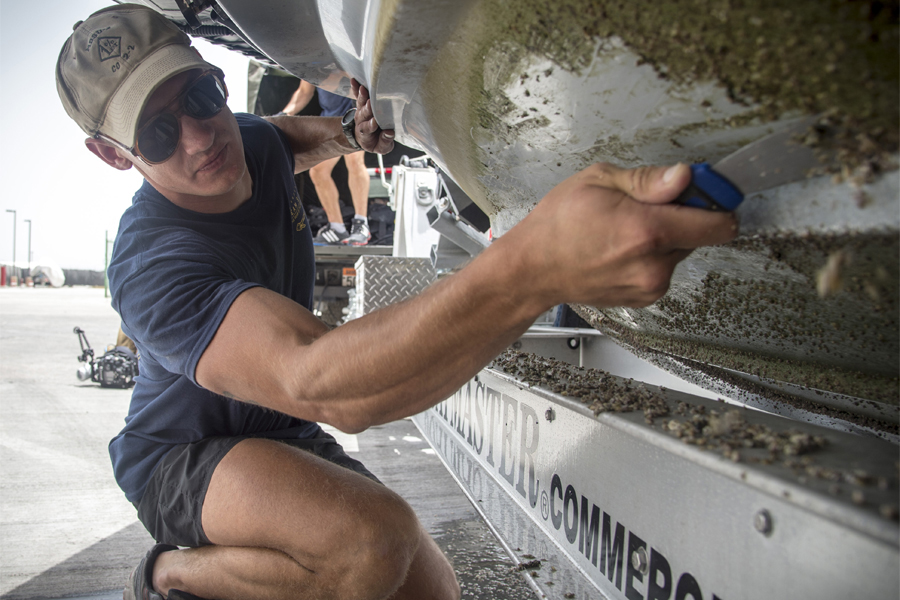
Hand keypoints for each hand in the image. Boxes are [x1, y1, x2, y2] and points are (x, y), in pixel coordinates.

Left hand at [350, 79, 393, 153]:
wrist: (364, 136)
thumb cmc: (375, 141)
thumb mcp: (381, 147)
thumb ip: (385, 142)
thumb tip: (389, 133)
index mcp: (366, 132)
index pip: (368, 128)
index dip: (372, 125)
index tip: (376, 122)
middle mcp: (362, 120)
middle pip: (364, 114)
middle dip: (367, 108)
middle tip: (370, 103)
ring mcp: (361, 111)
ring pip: (361, 103)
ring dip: (362, 96)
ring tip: (363, 89)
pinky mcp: (361, 104)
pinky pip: (357, 95)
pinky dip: (355, 88)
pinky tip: (354, 80)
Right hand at [501, 163, 738, 308]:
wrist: (532, 269)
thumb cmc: (557, 224)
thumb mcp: (598, 181)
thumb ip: (649, 180)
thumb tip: (685, 177)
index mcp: (647, 230)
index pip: (719, 224)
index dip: (716, 201)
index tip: (704, 190)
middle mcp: (654, 264)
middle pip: (700, 234)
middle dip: (682, 215)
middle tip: (646, 206)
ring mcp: (650, 286)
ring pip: (681, 250)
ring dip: (666, 237)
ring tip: (625, 229)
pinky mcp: (645, 297)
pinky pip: (665, 268)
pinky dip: (652, 256)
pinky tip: (620, 249)